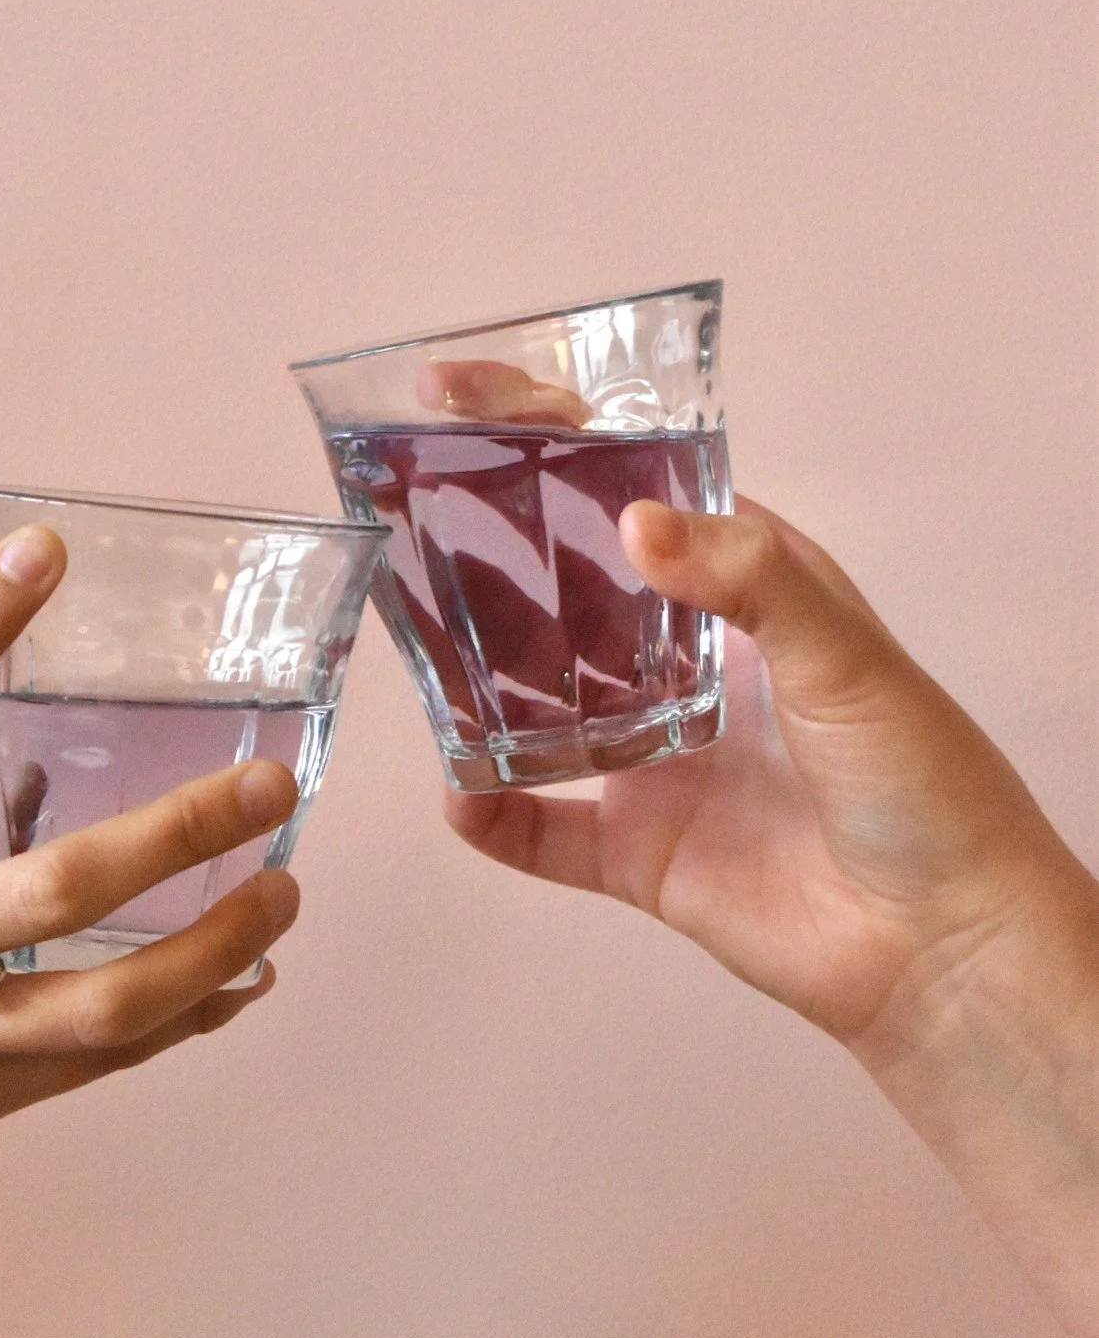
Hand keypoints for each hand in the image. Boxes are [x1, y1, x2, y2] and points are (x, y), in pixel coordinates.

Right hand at [0, 522, 299, 1274]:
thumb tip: (42, 776)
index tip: (44, 551)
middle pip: (54, 885)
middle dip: (179, 832)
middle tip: (267, 784)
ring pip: (104, 1002)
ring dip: (213, 947)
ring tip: (282, 893)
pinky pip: (98, 1062)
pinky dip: (184, 1017)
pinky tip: (245, 978)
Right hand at [445, 496, 1098, 1337]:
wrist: (943, 947)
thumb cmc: (922, 783)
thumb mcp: (847, 656)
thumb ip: (748, 580)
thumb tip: (632, 524)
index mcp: (739, 590)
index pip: (633, 489)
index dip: (548, 434)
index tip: (454, 390)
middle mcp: (684, 663)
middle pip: (563, 590)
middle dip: (484, 550)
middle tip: (395, 507)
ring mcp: (655, 759)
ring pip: (538, 705)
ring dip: (476, 680)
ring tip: (409, 644)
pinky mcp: (637, 851)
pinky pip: (543, 829)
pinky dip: (495, 814)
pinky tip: (457, 792)